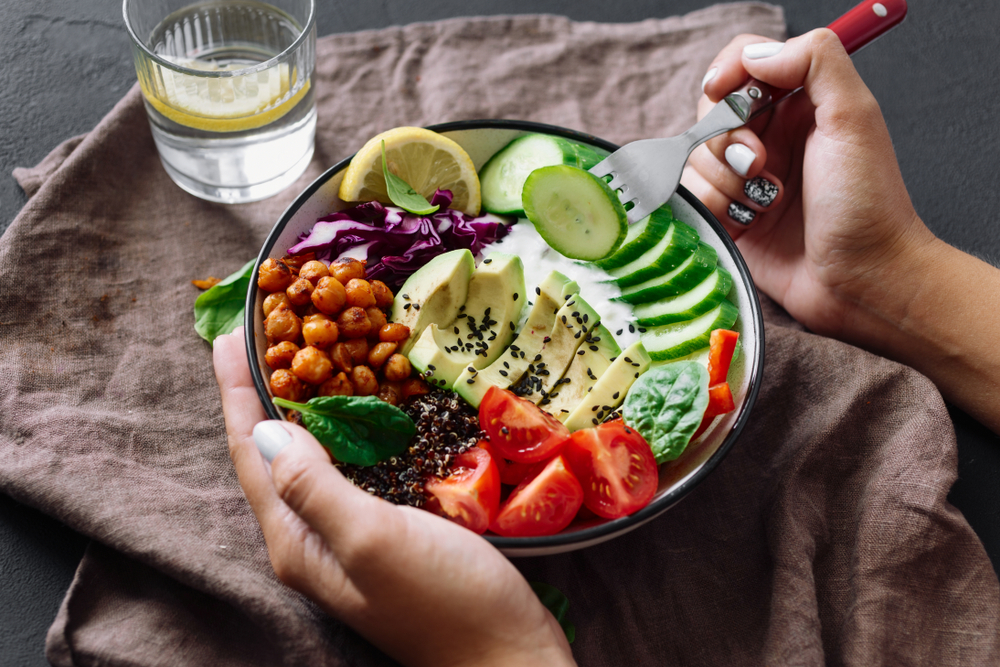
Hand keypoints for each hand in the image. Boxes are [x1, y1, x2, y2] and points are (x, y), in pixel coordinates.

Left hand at [213, 328, 575, 666]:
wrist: (509, 658)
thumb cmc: (447, 603)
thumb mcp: (375, 540)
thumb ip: (315, 487)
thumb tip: (265, 430)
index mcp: (296, 541)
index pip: (252, 452)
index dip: (237, 391)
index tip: (230, 331)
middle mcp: (312, 539)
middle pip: (273, 453)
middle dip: (262, 391)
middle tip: (266, 330)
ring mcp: (349, 537)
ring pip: (311, 458)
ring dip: (300, 404)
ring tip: (304, 355)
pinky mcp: (387, 531)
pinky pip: (351, 467)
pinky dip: (346, 427)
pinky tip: (362, 406)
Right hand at [681, 29, 935, 341]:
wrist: (862, 281)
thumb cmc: (867, 204)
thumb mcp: (854, 117)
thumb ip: (814, 61)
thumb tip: (754, 54)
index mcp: (801, 103)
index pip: (743, 62)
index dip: (726, 73)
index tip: (722, 93)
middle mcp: (771, 135)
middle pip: (709, 111)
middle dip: (725, 138)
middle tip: (761, 165)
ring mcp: (747, 177)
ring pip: (695, 157)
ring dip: (725, 181)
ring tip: (765, 203)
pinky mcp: (730, 216)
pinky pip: (694, 197)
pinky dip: (716, 208)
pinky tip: (750, 223)